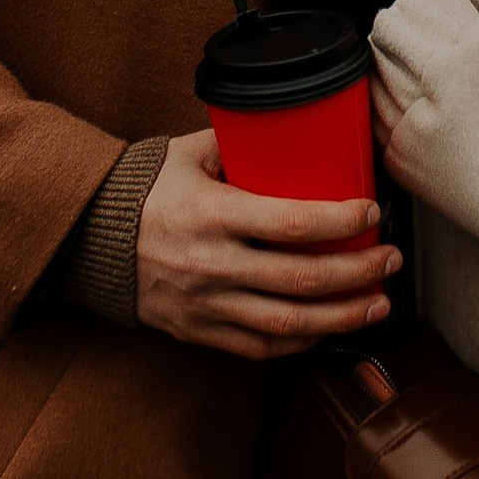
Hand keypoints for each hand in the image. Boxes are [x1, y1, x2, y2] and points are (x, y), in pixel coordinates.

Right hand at [133, 128, 398, 360]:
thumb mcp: (188, 153)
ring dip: (343, 317)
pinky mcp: (200, 332)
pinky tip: (331, 328)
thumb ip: (241, 144)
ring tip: (378, 303)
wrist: (87, 240)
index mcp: (211, 213)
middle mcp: (211, 265)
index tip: (371, 211)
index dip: (340, 221)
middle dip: (358, 272)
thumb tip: (297, 131)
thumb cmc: (145, 190)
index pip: (290, 222)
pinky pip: (261, 347)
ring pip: (289, 324)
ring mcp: (206, 305)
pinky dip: (303, 342)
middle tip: (390, 259)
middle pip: (301, 280)